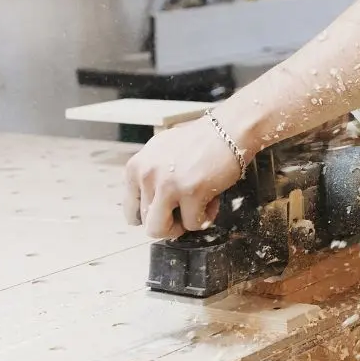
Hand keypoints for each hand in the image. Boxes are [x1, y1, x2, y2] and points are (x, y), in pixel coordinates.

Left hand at [123, 118, 242, 238]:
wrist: (229, 130)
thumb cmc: (199, 141)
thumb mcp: (161, 152)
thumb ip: (150, 176)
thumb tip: (149, 206)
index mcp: (136, 167)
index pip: (131, 210)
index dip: (151, 216)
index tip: (166, 212)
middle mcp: (146, 176)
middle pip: (147, 224)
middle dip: (169, 223)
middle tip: (185, 211)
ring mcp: (167, 185)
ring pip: (162, 230)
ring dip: (182, 225)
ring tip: (197, 207)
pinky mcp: (191, 192)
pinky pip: (193, 224)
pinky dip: (205, 218)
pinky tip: (212, 199)